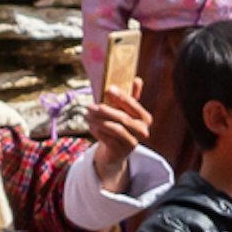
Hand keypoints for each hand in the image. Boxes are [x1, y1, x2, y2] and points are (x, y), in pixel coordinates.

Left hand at [84, 76, 150, 190]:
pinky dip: (97, 131)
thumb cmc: (119, 127)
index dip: (121, 97)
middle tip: (89, 106)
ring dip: (98, 121)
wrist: (114, 151)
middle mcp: (143, 131)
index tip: (108, 89)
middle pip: (123, 118)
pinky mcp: (121, 151)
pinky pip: (107, 138)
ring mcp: (133, 142)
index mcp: (145, 118)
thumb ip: (130, 97)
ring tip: (86, 115)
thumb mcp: (124, 111)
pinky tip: (90, 126)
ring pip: (114, 128)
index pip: (133, 105)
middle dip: (104, 111)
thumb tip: (137, 79)